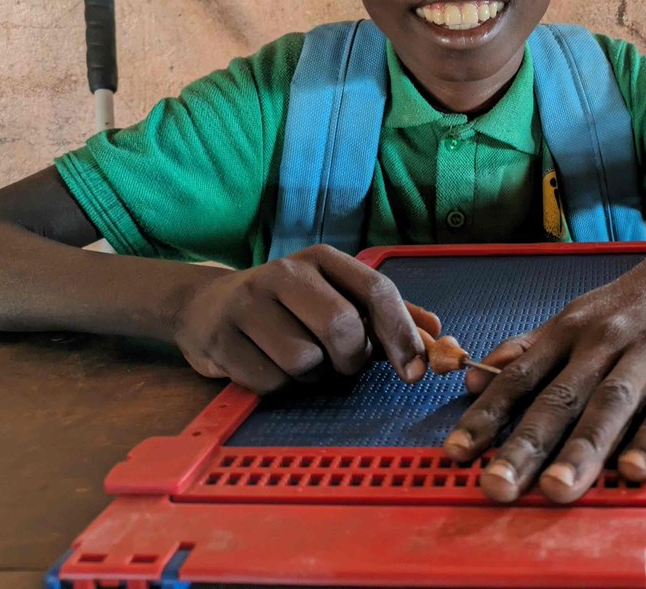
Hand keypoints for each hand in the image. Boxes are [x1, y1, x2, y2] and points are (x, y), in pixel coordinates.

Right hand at [173, 243, 439, 392]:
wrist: (207, 307)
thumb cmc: (288, 307)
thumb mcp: (337, 297)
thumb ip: (387, 315)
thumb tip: (438, 333)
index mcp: (322, 259)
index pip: (376, 290)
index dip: (402, 334)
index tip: (417, 371)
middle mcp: (285, 272)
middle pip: (342, 327)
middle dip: (351, 359)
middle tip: (341, 362)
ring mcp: (248, 303)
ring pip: (305, 361)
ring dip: (312, 375)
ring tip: (297, 358)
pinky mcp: (221, 338)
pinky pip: (270, 382)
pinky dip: (278, 386)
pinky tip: (266, 365)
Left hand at [442, 235, 645, 502]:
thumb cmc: (632, 303)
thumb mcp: (576, 314)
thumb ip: (529, 349)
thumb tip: (475, 377)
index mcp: (569, 331)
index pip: (520, 377)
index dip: (487, 415)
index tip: (457, 452)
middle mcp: (603, 341)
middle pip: (560, 398)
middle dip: (526, 445)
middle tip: (497, 486)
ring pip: (611, 404)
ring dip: (582, 448)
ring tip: (557, 489)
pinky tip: (634, 469)